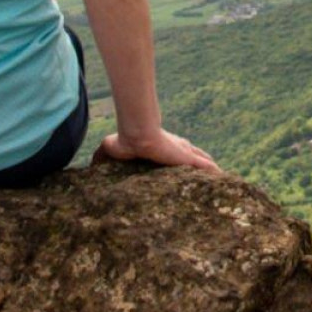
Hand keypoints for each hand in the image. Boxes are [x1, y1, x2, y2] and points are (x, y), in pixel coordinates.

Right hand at [94, 126, 220, 172]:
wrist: (135, 135)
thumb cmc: (124, 140)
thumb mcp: (110, 148)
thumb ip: (103, 156)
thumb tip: (88, 164)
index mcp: (162, 145)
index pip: (175, 149)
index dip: (183, 154)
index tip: (189, 161)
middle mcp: (175, 147)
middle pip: (193, 153)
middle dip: (201, 161)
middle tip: (210, 171)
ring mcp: (181, 151)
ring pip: (201, 160)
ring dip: (209, 167)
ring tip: (221, 177)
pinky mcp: (185, 157)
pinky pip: (203, 165)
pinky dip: (212, 170)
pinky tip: (222, 175)